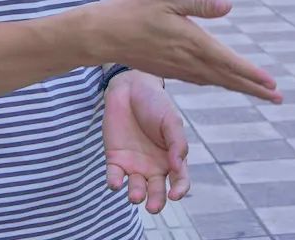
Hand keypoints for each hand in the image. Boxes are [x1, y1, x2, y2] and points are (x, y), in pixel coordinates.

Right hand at [99, 0, 282, 103]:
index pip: (228, 62)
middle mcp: (187, 60)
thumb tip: (228, 5)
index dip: (252, 74)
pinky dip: (216, 82)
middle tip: (278, 97)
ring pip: (214, 81)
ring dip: (237, 86)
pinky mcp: (167, 69)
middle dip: (253, 88)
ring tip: (257, 92)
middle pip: (226, 78)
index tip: (273, 84)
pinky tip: (220, 81)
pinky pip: (199, 80)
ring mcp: (177, 68)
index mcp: (191, 42)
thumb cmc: (133, 10)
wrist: (103, 34)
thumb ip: (198, 4)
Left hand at [103, 70, 188, 212]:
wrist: (129, 86)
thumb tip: (177, 166)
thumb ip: (177, 142)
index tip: (174, 194)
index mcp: (171, 158)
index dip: (179, 190)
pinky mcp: (115, 158)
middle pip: (156, 191)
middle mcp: (153, 166)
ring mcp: (134, 163)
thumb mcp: (171, 120)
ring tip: (135, 195)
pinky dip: (114, 182)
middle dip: (155, 202)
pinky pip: (115, 176)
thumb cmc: (155, 103)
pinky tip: (115, 183)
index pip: (179, 181)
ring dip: (136, 194)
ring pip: (136, 188)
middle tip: (152, 207)